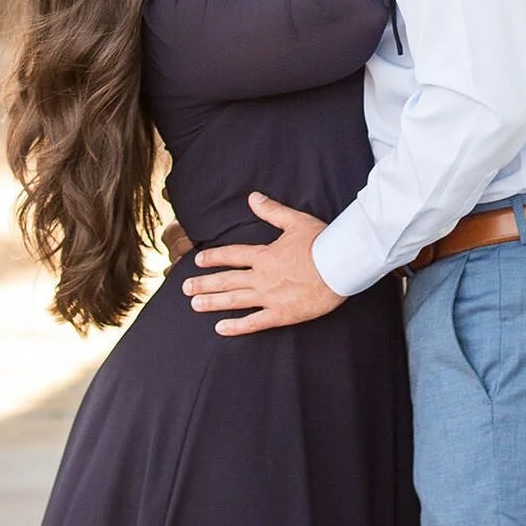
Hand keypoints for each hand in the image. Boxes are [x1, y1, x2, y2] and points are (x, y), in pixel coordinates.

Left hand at [186, 193, 341, 334]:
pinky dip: (236, 326)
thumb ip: (272, 211)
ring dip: (212, 302)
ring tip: (195, 304)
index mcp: (265, 254)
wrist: (340, 266)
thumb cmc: (322, 242)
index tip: (198, 261)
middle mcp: (262, 276)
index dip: (213, 257)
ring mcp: (269, 296)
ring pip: (234, 300)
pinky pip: (254, 322)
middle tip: (185, 288)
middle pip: (227, 280)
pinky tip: (221, 328)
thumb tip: (253, 197)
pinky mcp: (281, 314)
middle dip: (204, 283)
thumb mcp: (296, 221)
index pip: (232, 255)